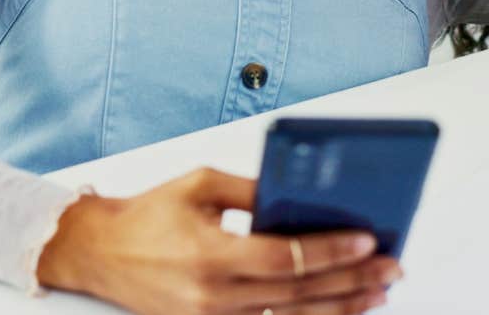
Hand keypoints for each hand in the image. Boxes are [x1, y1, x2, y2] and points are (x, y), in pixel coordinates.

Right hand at [36, 167, 401, 314]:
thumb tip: (302, 194)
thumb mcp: (199, 185)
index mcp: (209, 255)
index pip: (284, 258)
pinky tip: (335, 312)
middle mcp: (213, 296)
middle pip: (299, 295)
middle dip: (351, 281)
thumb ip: (252, 190)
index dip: (330, 251)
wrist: (99, 252)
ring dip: (340, 308)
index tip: (367, 240)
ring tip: (377, 293)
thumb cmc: (147, 215)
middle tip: (390, 267)